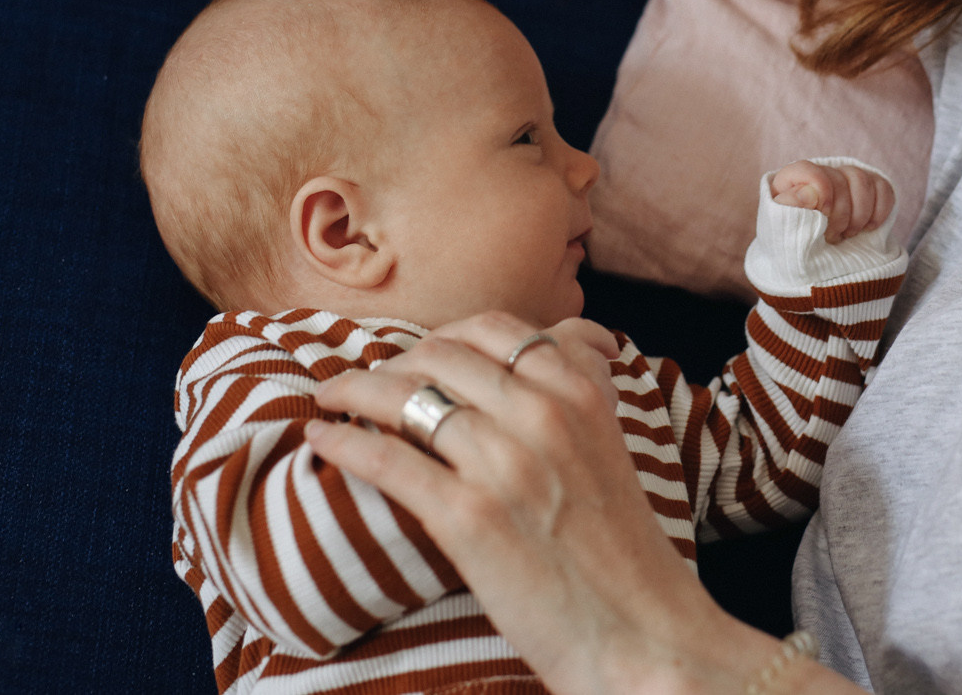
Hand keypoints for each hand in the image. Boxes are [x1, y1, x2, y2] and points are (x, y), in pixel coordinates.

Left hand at [301, 310, 786, 694]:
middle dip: (392, 361)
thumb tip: (574, 336)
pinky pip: (387, 461)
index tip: (419, 355)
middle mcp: (544, 415)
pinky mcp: (469, 519)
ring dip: (354, 390)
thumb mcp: (615, 442)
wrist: (641, 631)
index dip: (444, 337)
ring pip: (406, 398)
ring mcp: (504, 464)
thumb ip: (587, 385)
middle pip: (441, 355)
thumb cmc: (624, 545)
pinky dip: (344, 443)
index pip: (494, 330)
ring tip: (330, 397)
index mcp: (581, 392)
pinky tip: (321, 438)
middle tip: (367, 381)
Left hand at [769, 161, 894, 243]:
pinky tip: (867, 228)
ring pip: (864, 182)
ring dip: (859, 215)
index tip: (822, 217)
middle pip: (841, 178)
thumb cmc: (793, 243)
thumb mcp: (783, 230)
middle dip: (840, 214)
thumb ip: (788, 208)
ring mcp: (848, 179)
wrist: (815, 259)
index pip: (810, 170)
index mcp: (793, 180)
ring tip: (847, 234)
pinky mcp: (871, 189)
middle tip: (832, 236)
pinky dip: (879, 212)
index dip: (821, 193)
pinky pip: (883, 189)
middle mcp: (822, 173)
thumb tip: (808, 194)